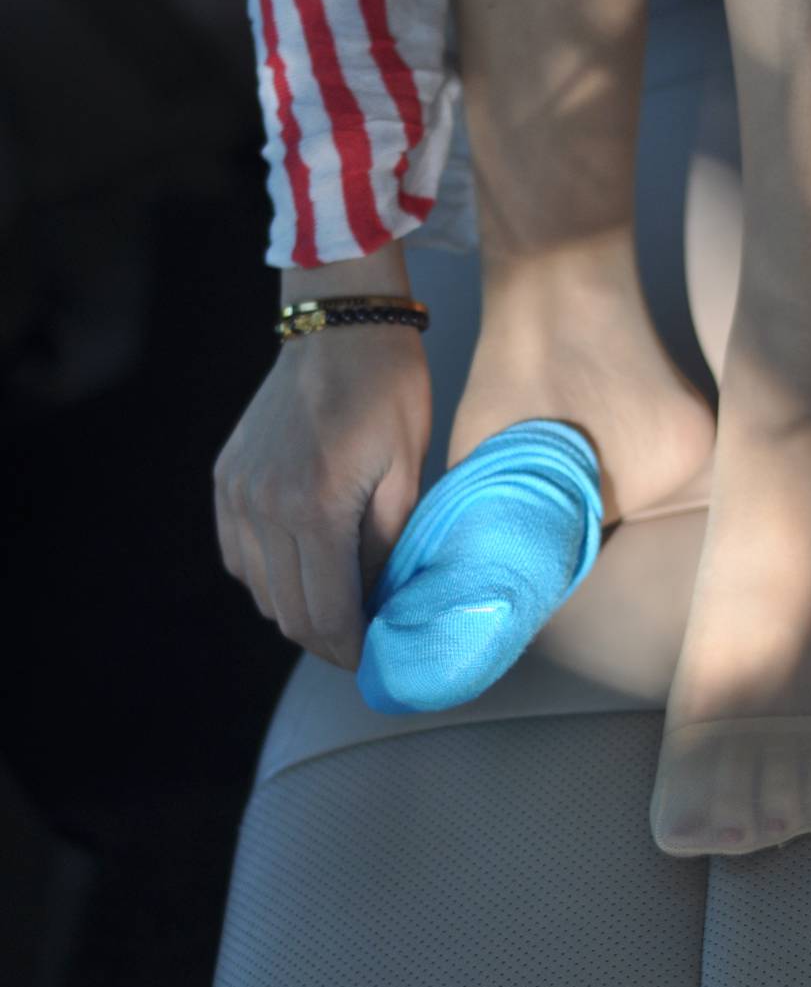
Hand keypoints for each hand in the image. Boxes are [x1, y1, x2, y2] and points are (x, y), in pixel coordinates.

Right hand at [212, 324, 431, 670]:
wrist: (339, 323)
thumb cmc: (390, 390)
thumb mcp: (409, 470)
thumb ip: (390, 546)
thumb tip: (383, 607)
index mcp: (317, 507)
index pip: (328, 614)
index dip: (352, 651)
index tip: (375, 662)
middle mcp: (265, 506)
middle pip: (288, 613)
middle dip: (326, 642)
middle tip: (361, 647)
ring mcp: (236, 492)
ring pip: (260, 591)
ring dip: (297, 611)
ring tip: (339, 610)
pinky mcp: (225, 479)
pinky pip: (238, 556)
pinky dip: (269, 578)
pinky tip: (304, 571)